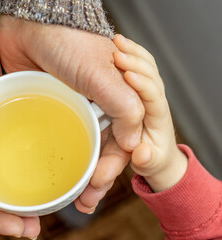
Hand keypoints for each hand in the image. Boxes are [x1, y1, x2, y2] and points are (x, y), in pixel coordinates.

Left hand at [0, 16, 143, 212]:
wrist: (29, 23)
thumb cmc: (67, 40)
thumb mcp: (101, 74)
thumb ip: (124, 107)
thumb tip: (132, 142)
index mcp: (115, 98)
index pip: (122, 139)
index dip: (115, 164)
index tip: (101, 183)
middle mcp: (95, 105)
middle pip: (101, 149)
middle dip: (96, 177)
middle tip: (85, 200)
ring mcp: (71, 108)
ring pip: (79, 148)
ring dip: (77, 173)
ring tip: (71, 198)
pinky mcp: (49, 107)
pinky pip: (56, 137)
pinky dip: (57, 157)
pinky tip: (51, 173)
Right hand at [113, 34, 187, 191]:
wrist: (159, 159)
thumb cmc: (153, 159)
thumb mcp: (148, 163)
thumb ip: (144, 158)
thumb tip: (139, 152)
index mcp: (159, 117)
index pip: (154, 95)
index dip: (142, 84)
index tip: (127, 75)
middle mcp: (153, 101)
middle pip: (150, 75)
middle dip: (135, 62)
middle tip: (117, 51)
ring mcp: (145, 93)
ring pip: (143, 66)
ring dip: (130, 53)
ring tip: (116, 42)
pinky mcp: (134, 90)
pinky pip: (136, 65)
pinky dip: (128, 53)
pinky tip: (115, 44)